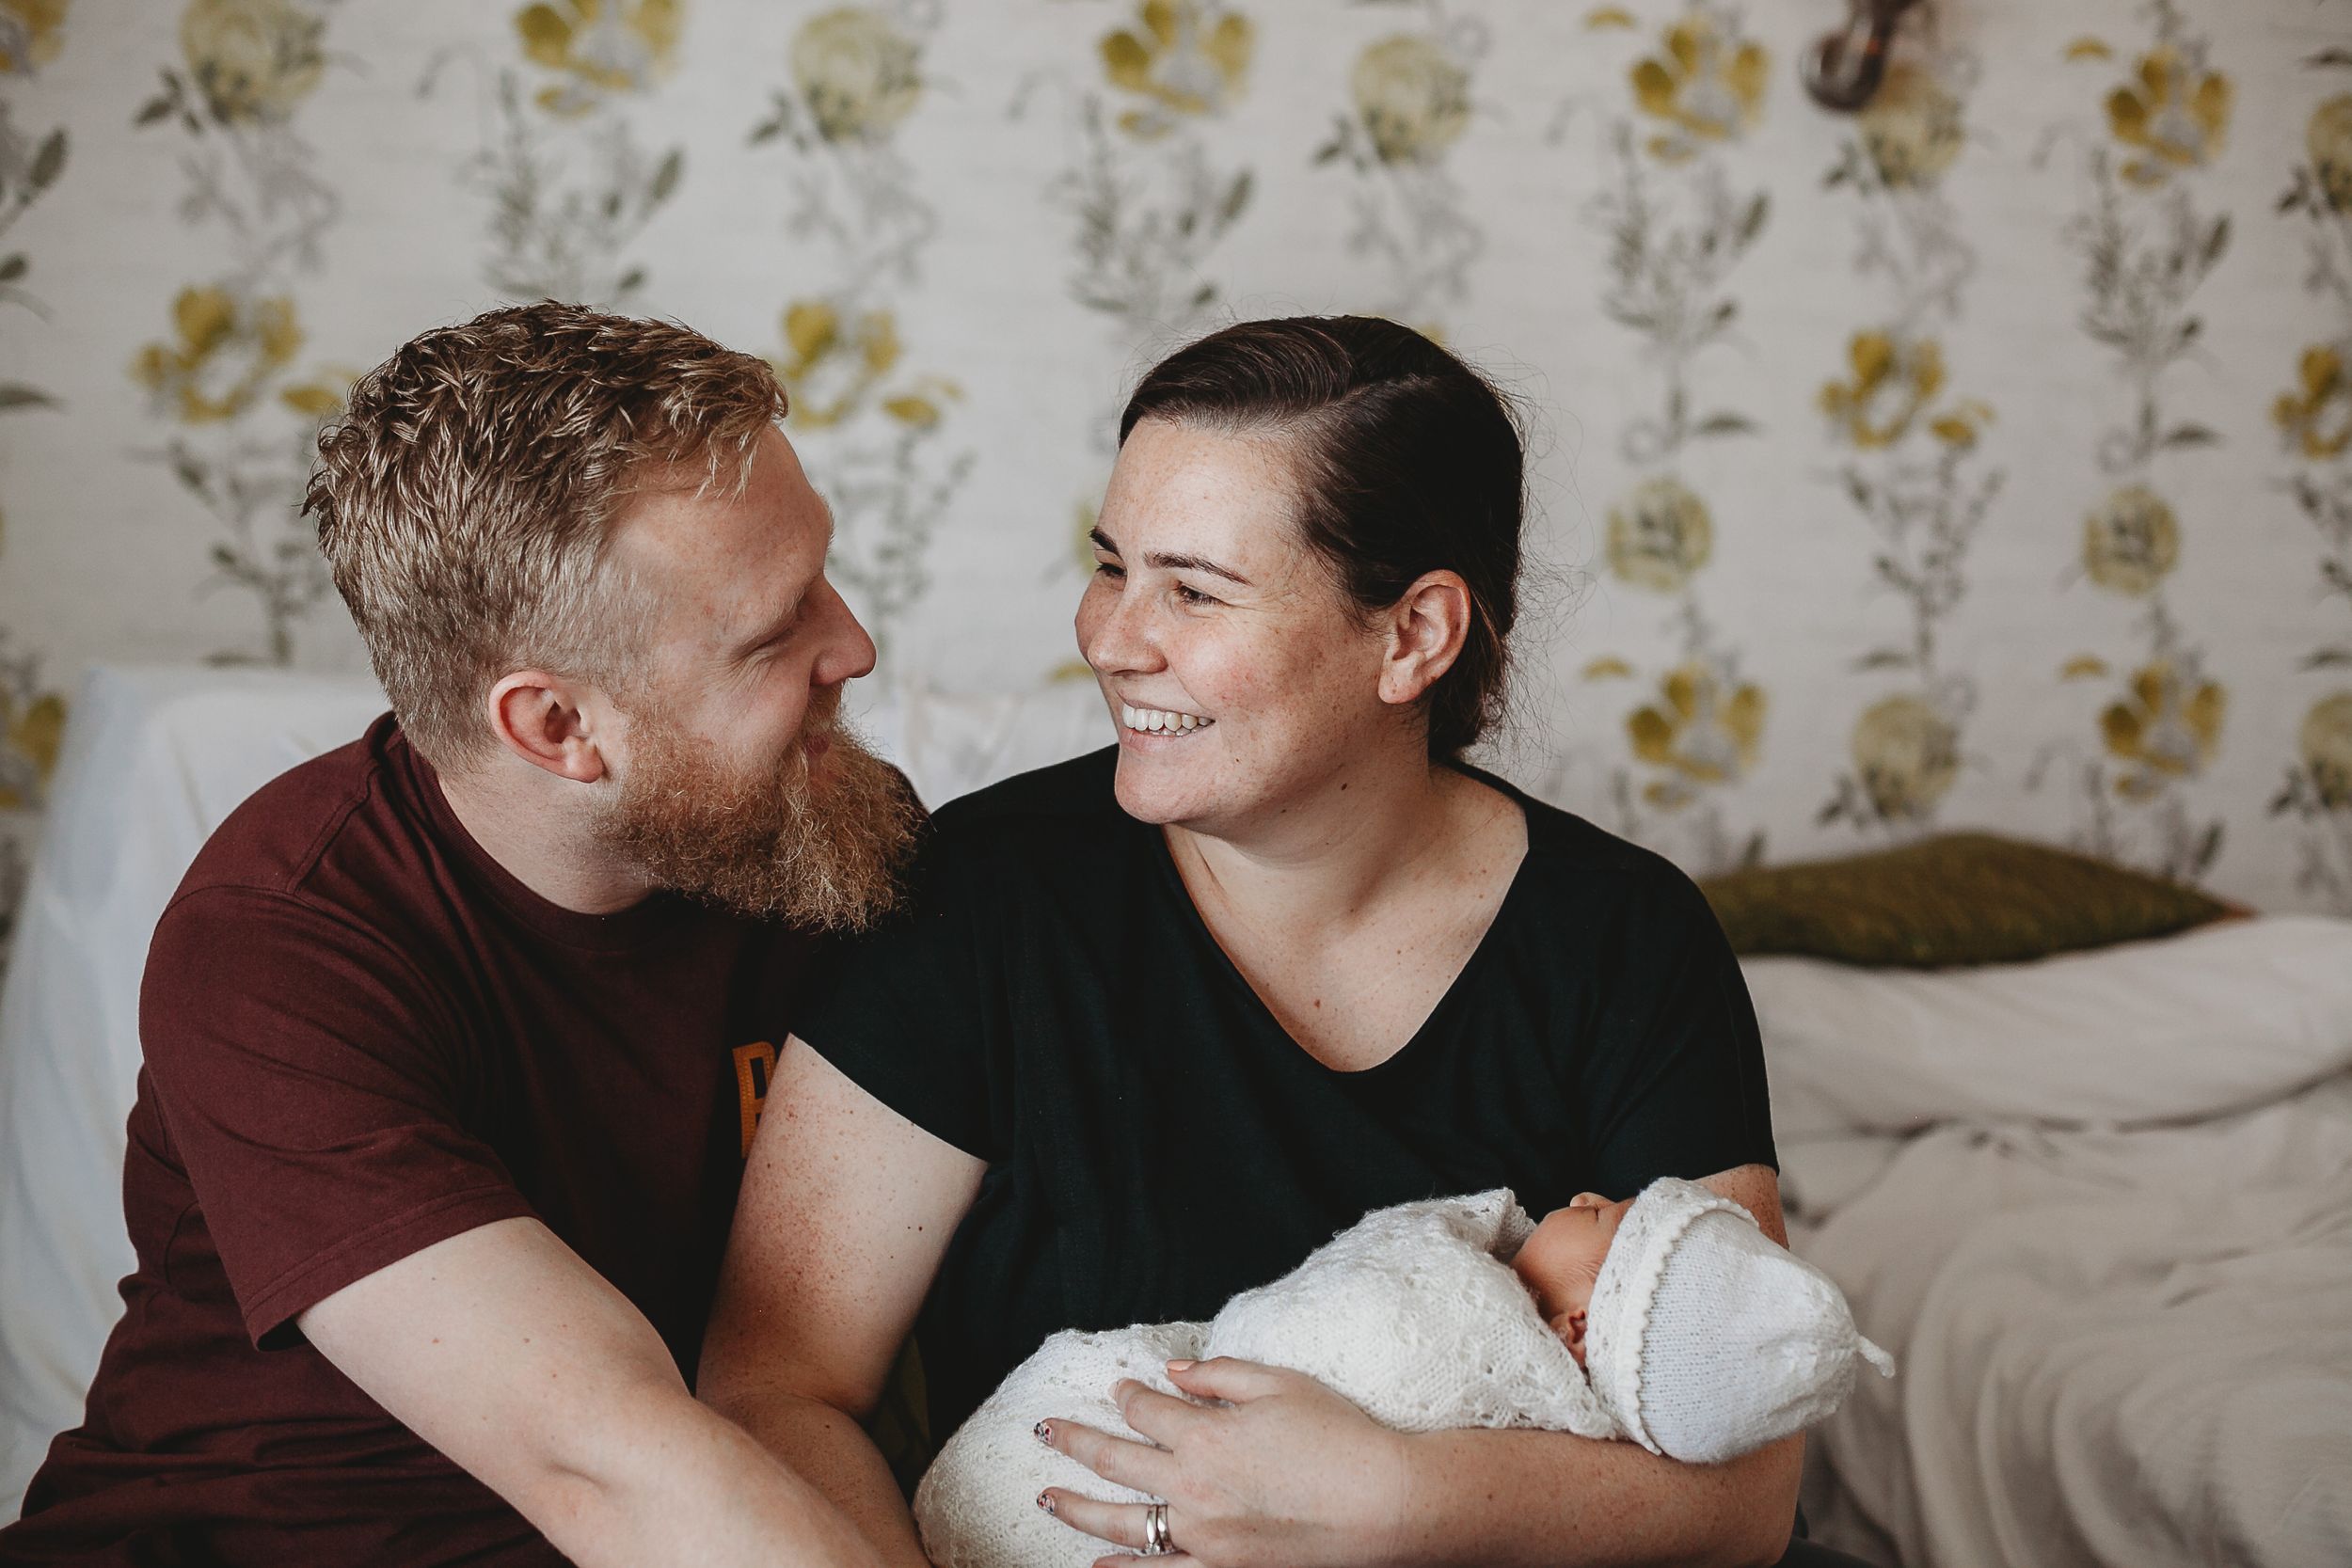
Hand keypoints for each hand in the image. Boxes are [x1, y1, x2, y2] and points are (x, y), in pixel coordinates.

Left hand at [1034, 1357, 1414, 1567]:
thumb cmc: (1339, 1437)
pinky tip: (1098, 1565)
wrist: (1384, 1504)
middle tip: (1044, 1430)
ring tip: (1045, 1497)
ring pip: (1121, 1521)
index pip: (1145, 1410)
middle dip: (1074, 1440)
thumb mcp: (1280, 1384)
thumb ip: (1220, 1376)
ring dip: (1075, 1507)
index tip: (1119, 1388)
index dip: (1128, 1395)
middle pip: (1116, 1459)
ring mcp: (1203, 1535)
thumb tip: (1171, 1373)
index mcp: (1205, 1433)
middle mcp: (1192, 1485)